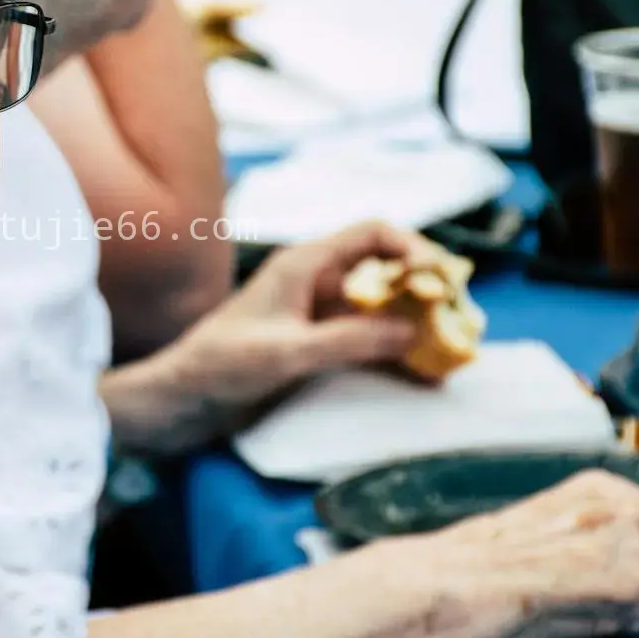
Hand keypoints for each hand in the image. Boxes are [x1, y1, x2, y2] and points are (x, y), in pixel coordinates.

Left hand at [104, 221, 429, 452]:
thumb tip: (411, 330)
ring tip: (452, 352)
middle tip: (461, 322)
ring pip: (380, 307)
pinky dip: (395, 351)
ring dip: (415, 324)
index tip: (445, 281)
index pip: (373, 234)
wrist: (177, 403)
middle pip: (385, 269)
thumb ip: (348, 341)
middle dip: (425, 290)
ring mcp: (315, 315)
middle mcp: (314, 282)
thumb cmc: (218, 368)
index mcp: (304, 264)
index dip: (415, 249)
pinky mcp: (314, 346)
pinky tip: (422, 374)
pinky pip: (367, 339)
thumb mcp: (286, 355)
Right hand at [409, 469, 638, 637]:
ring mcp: (627, 538)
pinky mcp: (626, 578)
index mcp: (599, 485)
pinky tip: (577, 617)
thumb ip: (602, 531)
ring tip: (584, 611)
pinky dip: (621, 627)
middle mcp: (621, 503)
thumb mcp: (548, 525)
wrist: (443, 582)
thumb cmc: (477, 566)